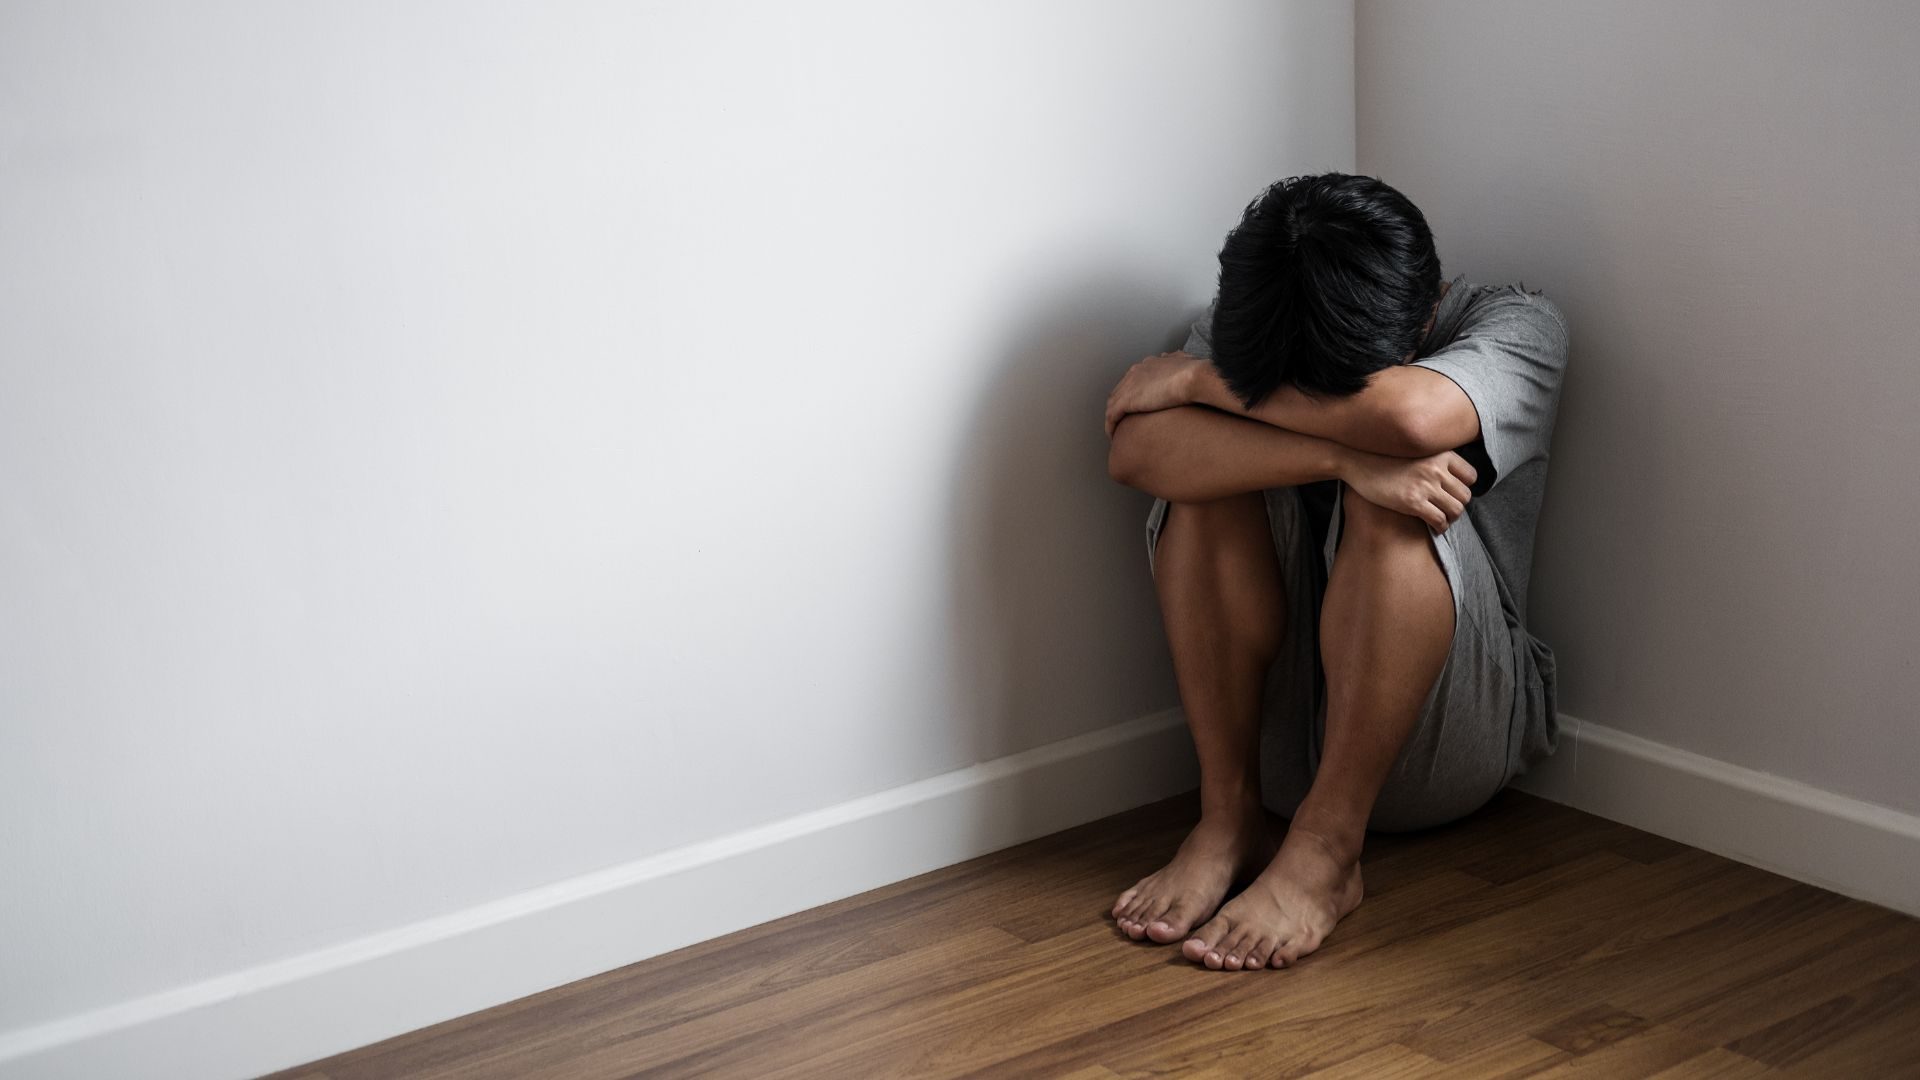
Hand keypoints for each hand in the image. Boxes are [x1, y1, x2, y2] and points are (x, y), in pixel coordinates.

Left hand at [1104, 351, 1209, 437]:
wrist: (1194, 378)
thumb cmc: (1196, 372)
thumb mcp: (1187, 361)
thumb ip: (1180, 361)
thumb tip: (1179, 358)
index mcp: (1149, 365)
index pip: (1133, 379)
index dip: (1132, 393)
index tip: (1135, 404)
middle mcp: (1136, 372)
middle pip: (1120, 390)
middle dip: (1118, 404)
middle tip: (1121, 419)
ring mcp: (1129, 386)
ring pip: (1113, 403)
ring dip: (1112, 417)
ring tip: (1115, 431)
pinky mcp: (1127, 401)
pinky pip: (1112, 416)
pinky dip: (1110, 426)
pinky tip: (1113, 436)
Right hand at [1338, 448, 1478, 531]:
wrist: (1358, 461)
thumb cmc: (1385, 458)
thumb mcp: (1416, 451)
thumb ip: (1435, 460)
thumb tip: (1451, 479)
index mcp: (1440, 455)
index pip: (1471, 476)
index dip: (1464, 488)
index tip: (1453, 494)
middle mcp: (1436, 469)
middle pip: (1465, 496)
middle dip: (1457, 505)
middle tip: (1447, 510)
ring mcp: (1425, 486)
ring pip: (1456, 510)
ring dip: (1450, 518)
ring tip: (1441, 519)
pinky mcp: (1412, 502)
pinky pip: (1439, 520)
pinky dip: (1440, 527)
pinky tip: (1434, 527)